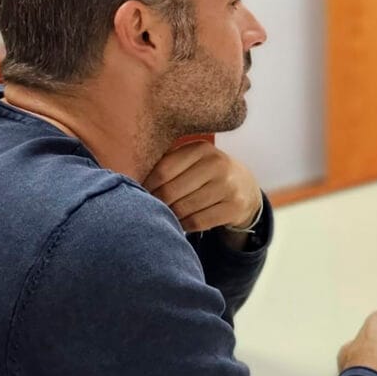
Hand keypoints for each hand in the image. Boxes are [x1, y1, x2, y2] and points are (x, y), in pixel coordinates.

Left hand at [144, 141, 261, 233]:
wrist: (245, 187)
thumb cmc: (206, 173)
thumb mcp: (192, 160)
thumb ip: (167, 163)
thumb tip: (130, 179)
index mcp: (202, 149)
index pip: (163, 170)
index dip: (147, 186)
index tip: (138, 194)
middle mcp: (217, 164)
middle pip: (172, 191)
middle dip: (157, 203)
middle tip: (148, 209)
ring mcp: (228, 186)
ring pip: (184, 209)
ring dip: (170, 216)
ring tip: (164, 215)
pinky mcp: (234, 207)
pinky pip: (198, 222)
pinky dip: (184, 226)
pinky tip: (180, 223)